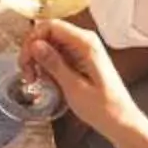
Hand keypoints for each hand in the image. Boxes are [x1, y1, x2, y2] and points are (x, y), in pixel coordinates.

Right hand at [23, 20, 133, 138]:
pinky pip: (57, 55)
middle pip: (48, 33)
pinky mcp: (81, 59)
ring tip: (37, 81)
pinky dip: (47, 66)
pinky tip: (47, 81)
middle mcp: (85, 41)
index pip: (50, 25)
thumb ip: (54, 63)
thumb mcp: (74, 87)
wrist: (122, 121)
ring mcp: (83, 49)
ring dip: (38, 61)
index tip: (25, 61)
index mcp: (86, 43)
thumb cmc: (104, 108)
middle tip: (27, 74)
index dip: (32, 40)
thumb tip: (35, 44)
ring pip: (50, 44)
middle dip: (32, 52)